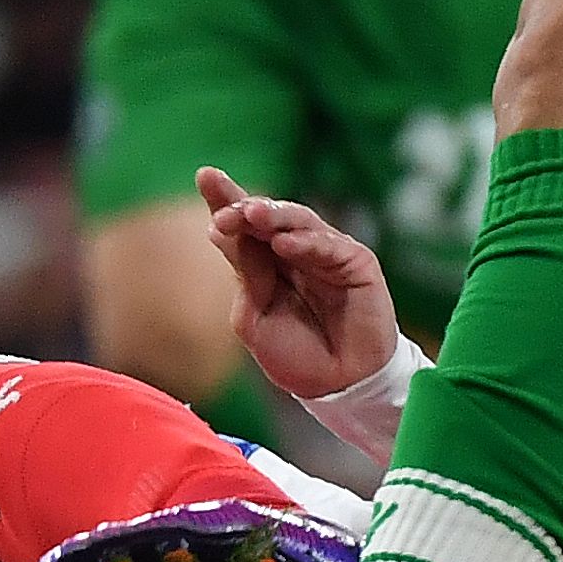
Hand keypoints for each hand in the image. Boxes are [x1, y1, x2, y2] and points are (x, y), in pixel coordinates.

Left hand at [199, 166, 399, 399]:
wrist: (337, 386)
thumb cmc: (296, 354)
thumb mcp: (255, 318)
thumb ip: (247, 276)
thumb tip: (224, 230)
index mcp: (266, 263)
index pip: (244, 226)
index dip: (225, 200)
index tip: (205, 175)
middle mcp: (295, 251)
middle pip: (268, 216)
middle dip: (245, 206)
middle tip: (226, 208)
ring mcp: (326, 253)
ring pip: (299, 222)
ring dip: (273, 217)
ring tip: (250, 214)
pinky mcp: (356, 263)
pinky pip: (329, 246)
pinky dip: (307, 243)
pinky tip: (285, 243)